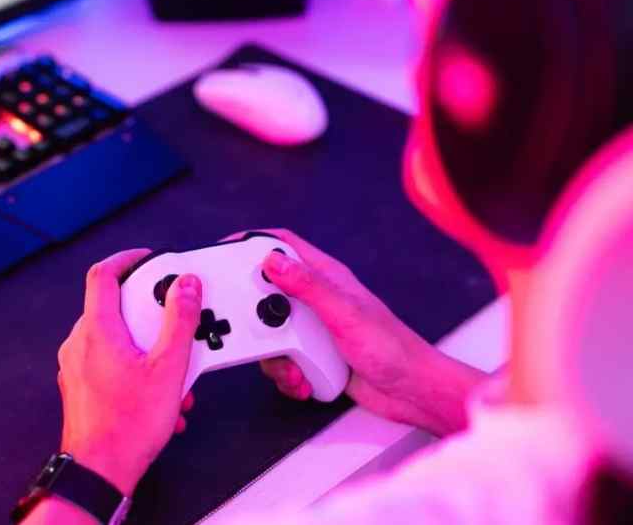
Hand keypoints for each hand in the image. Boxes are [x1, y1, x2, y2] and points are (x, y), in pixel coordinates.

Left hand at [57, 249, 202, 495]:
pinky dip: (135, 368)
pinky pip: (109, 362)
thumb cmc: (127, 426)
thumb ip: (180, 321)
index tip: (147, 259)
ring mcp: (76, 365)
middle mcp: (80, 343)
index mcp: (97, 329)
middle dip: (149, 315)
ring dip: (147, 348)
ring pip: (115, 338)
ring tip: (173, 373)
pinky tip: (161, 395)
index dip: (127, 259)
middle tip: (173, 322)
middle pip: (114, 307)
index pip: (103, 274)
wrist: (99, 471)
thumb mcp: (169, 368)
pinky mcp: (80, 385)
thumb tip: (186, 287)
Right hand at [228, 229, 484, 435]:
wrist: (410, 393)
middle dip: (255, 317)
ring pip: (270, 333)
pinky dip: (286, 375)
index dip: (253, 242)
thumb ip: (308, 286)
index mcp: (327, 278)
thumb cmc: (393, 349)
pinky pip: (282, 361)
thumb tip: (273, 261)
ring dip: (274, 356)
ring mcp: (313, 329)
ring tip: (294, 367)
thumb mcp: (344, 314)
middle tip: (254, 330)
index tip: (225, 250)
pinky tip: (304, 380)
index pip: (283, 246)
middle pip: (266, 294)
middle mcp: (317, 301)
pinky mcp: (313, 355)